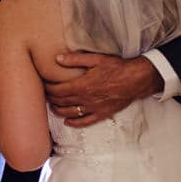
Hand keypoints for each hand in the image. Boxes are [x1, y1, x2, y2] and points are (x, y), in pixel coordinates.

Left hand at [45, 53, 162, 127]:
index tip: (43, 85)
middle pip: (62, 102)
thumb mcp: (95, 59)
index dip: (49, 88)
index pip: (59, 90)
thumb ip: (75, 59)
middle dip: (51, 99)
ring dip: (59, 111)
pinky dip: (75, 123)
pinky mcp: (103, 114)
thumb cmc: (116, 67)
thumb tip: (57, 58)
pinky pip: (86, 122)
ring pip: (71, 113)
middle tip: (45, 95)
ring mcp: (94, 108)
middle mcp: (86, 99)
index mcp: (83, 85)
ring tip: (52, 107)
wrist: (136, 80)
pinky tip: (67, 122)